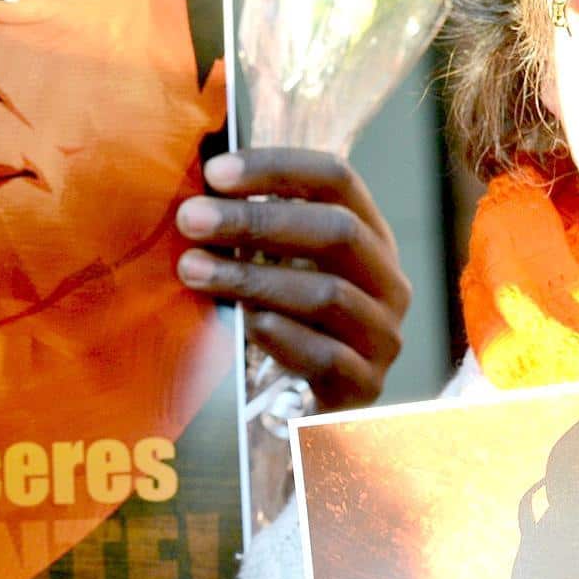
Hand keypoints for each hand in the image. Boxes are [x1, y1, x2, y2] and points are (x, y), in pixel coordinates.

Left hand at [175, 149, 410, 410]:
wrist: (311, 410)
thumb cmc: (285, 321)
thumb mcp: (276, 269)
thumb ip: (252, 233)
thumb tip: (196, 192)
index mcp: (369, 237)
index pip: (336, 180)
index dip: (276, 168)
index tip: (214, 172)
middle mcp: (388, 281)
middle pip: (337, 231)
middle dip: (256, 221)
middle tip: (190, 218)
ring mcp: (383, 335)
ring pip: (328, 295)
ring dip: (253, 278)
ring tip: (192, 270)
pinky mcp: (366, 387)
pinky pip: (329, 357)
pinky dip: (285, 337)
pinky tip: (248, 324)